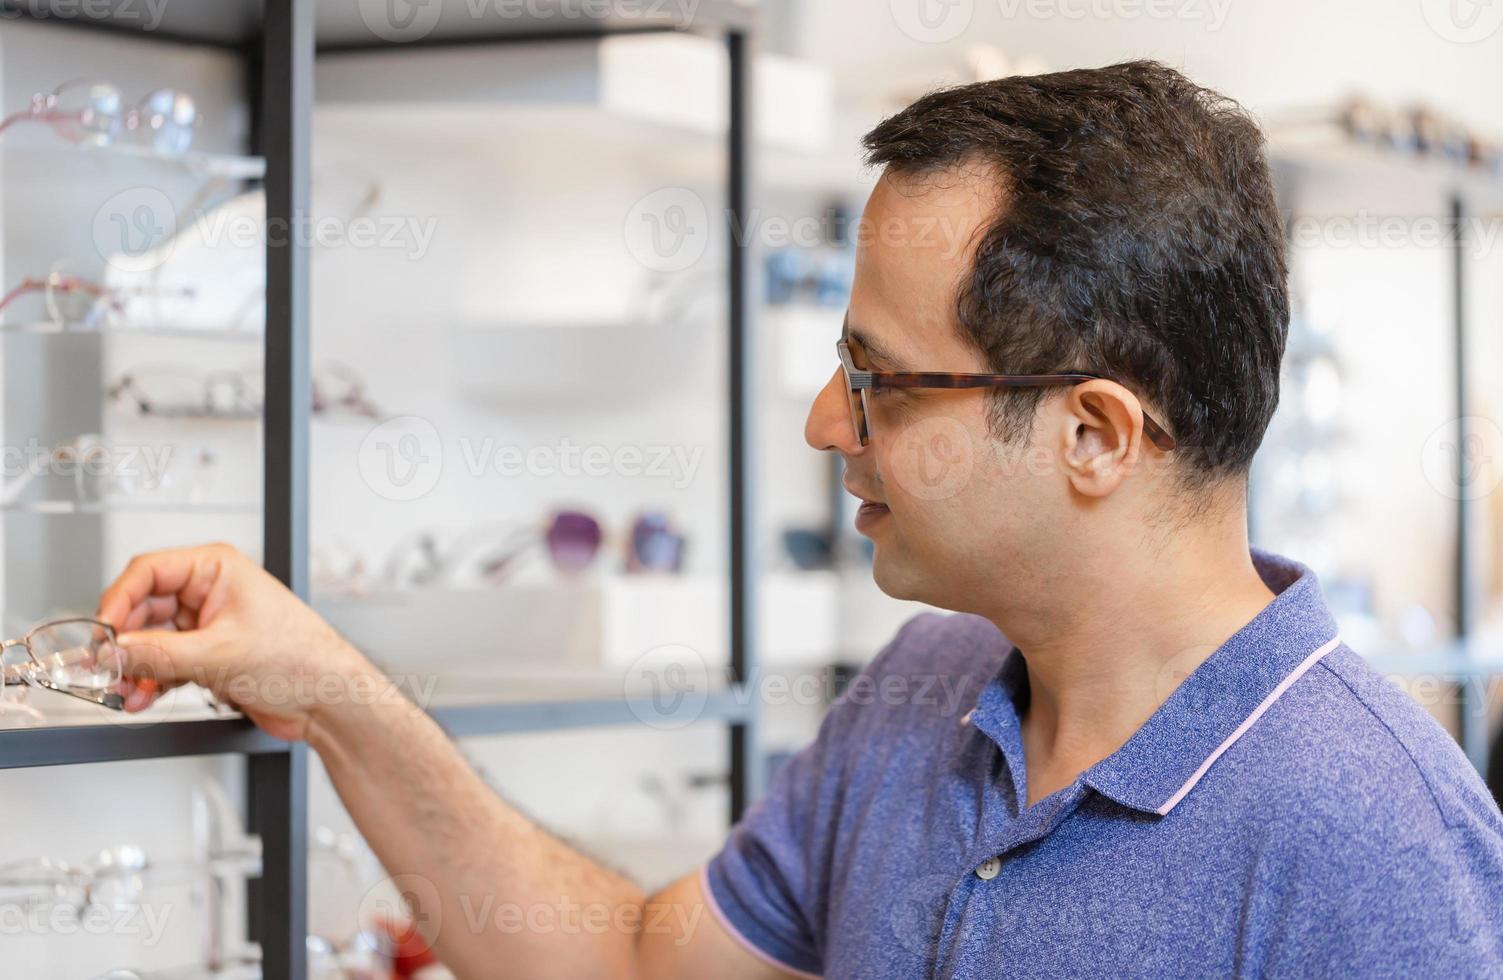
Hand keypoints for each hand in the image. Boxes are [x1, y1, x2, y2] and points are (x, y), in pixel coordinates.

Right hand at [96, 542, 373, 741]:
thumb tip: (115, 652)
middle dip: (124, 643)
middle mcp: (211, 591)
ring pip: (152, 640)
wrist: (329, 699)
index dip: (117, 602)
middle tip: (106, 670)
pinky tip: (143, 698)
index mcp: (218, 568)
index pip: (148, 572)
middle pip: (144, 609)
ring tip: (126, 692)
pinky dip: (151, 680)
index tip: (102, 634)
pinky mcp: (211, 654)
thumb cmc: (302, 659)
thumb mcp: (220, 655)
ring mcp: (210, 624)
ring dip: (135, 667)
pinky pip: (166, 662)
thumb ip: (159, 655)